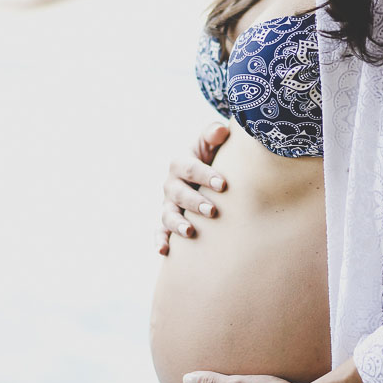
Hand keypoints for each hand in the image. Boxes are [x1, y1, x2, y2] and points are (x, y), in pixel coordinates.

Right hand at [157, 121, 230, 254]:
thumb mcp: (211, 141)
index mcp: (180, 162)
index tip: (223, 184)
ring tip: (190, 232)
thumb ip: (214, 134)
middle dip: (195, 203)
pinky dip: (160, 240)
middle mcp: (171, 183)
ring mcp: (168, 203)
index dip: (205, 175)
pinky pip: (160, 231)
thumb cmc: (211, 154)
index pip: (190, 168)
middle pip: (179, 193)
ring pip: (168, 214)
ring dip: (177, 224)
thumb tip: (221, 131)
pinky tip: (164, 251)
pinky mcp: (168, 219)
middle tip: (213, 211)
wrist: (205, 170)